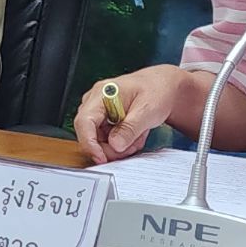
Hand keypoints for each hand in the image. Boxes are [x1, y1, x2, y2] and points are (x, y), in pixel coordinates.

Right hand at [72, 65, 205, 163]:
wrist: (161, 87)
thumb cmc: (155, 91)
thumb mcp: (147, 110)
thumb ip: (130, 128)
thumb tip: (114, 145)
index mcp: (103, 93)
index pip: (84, 121)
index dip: (89, 143)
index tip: (101, 158)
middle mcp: (95, 102)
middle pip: (90, 134)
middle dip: (111, 147)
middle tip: (132, 146)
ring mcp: (98, 112)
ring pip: (99, 140)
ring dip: (119, 146)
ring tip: (138, 137)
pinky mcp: (103, 121)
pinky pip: (106, 140)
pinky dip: (121, 143)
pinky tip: (134, 135)